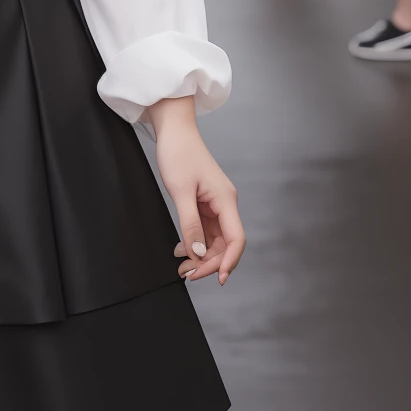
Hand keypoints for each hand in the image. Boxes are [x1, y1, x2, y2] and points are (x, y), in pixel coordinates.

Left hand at [148, 99, 244, 285]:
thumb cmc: (178, 154)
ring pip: (214, 240)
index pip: (236, 239)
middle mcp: (225, 204)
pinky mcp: (204, 204)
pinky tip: (180, 250)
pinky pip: (204, 230)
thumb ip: (190, 225)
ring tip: (182, 267)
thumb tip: (199, 254)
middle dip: (209, 262)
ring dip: (201, 256)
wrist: (174, 131)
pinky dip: (194, 243)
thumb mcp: (181, 192)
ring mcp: (215, 205)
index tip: (218, 279)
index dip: (229, 261)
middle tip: (187, 274)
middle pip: (225, 243)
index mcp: (225, 201)